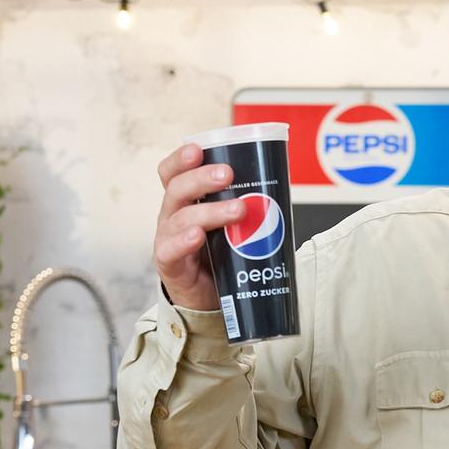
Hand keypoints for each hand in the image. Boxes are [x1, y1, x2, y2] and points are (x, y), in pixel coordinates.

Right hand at [153, 143, 244, 311]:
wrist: (208, 299)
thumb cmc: (220, 256)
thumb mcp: (231, 224)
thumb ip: (245, 202)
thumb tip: (280, 180)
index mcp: (185, 201)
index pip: (173, 173)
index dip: (181, 159)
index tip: (199, 149)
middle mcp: (172, 216)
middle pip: (177, 188)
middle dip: (202, 178)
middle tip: (228, 175)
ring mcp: (168, 239)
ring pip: (180, 217)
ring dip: (210, 211)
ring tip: (238, 210)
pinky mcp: (170, 265)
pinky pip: (170, 250)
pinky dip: (184, 241)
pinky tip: (198, 236)